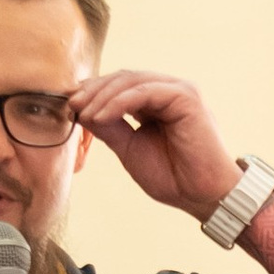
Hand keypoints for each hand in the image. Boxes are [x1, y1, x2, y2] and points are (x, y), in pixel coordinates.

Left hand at [68, 68, 242, 223]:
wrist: (203, 195)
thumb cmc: (174, 177)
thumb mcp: (130, 149)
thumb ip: (109, 128)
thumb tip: (82, 110)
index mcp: (158, 102)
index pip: (120, 86)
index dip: (94, 92)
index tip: (70, 105)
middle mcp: (169, 91)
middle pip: (123, 78)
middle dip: (93, 90)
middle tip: (71, 104)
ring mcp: (179, 91)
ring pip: (132, 81)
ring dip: (102, 95)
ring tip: (83, 111)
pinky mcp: (186, 96)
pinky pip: (144, 92)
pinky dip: (119, 102)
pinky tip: (101, 115)